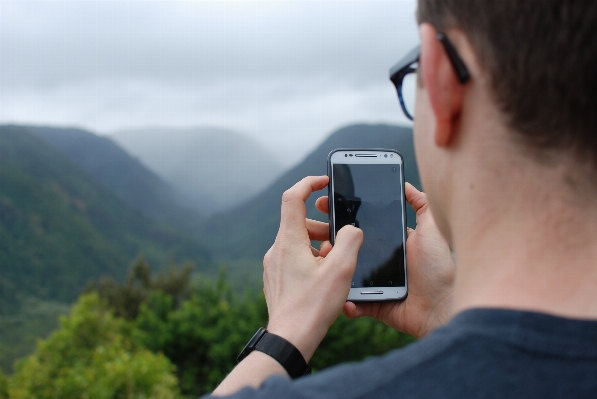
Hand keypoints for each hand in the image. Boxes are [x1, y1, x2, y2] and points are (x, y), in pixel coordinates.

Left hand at [264, 176, 362, 361]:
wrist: (290, 339)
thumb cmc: (313, 306)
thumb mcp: (341, 270)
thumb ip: (350, 241)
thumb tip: (351, 229)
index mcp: (289, 241)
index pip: (292, 197)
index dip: (309, 183)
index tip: (324, 182)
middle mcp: (276, 249)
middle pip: (299, 222)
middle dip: (323, 226)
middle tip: (340, 241)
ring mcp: (273, 264)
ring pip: (297, 241)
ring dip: (318, 244)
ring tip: (334, 265)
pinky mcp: (275, 278)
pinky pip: (293, 257)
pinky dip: (310, 258)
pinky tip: (323, 278)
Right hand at [315, 182, 454, 338]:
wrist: (444, 306)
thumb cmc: (441, 267)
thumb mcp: (433, 229)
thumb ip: (421, 205)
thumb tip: (406, 184)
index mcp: (392, 243)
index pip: (363, 227)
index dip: (344, 218)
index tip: (326, 205)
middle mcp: (382, 262)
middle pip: (350, 250)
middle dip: (331, 241)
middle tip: (316, 233)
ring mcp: (376, 284)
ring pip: (347, 274)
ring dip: (334, 269)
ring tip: (324, 260)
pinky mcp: (374, 305)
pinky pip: (354, 303)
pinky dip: (346, 301)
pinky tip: (339, 293)